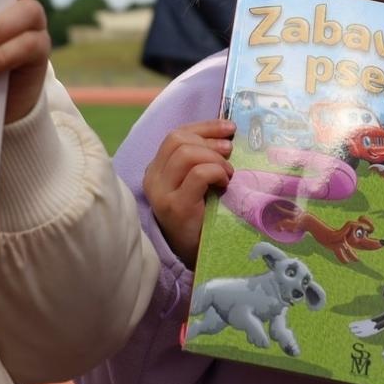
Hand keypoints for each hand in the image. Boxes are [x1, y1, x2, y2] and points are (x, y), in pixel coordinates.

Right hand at [144, 119, 234, 268]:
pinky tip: (224, 184)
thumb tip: (227, 135)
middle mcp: (153, 179)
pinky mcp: (175, 206)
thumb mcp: (196, 184)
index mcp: (156, 170)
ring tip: (227, 173)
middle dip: (209, 141)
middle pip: (178, 140)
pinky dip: (216, 172)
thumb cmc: (200, 218)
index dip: (205, 127)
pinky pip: (199, 174)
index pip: (176, 135)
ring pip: (187, 153)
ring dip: (215, 158)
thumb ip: (201, 160)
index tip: (229, 128)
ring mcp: (162, 193)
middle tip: (229, 153)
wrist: (195, 256)